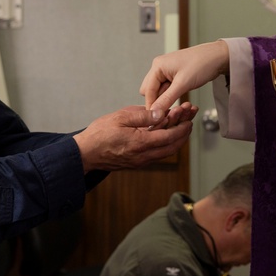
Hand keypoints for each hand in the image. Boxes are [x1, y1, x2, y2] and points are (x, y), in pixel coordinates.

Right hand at [74, 103, 196, 172]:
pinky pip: (157, 154)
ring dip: (176, 139)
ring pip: (166, 152)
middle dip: (184, 133)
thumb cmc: (99, 134)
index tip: (189, 118)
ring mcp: (141, 161)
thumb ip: (143, 115)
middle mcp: (144, 155)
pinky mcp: (137, 162)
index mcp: (141, 143)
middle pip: (172, 147)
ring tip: (182, 127)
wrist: (85, 153)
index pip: (169, 136)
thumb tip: (161, 113)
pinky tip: (166, 135)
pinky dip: (166, 144)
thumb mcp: (121, 117)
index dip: (182, 127)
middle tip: (190, 121)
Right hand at [139, 41, 228, 121]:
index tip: (157, 119)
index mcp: (157, 66)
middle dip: (158, 102)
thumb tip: (154, 111)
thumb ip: (166, 98)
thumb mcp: (183, 84)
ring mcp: (167, 71)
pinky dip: (172, 96)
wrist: (219, 56)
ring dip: (166, 99)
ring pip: (159, 91)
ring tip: (178, 103)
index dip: (152, 106)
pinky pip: (168, 89)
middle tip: (170, 110)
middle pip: (150, 91)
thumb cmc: (202, 64)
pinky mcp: (175, 75)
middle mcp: (159, 67)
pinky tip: (181, 98)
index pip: (147, 91)